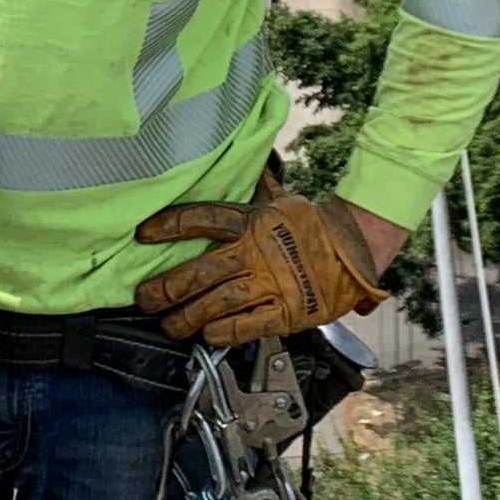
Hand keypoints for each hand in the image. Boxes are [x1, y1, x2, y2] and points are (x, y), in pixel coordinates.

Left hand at [132, 189, 393, 346]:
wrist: (355, 249)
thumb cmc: (313, 226)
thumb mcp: (281, 201)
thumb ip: (256, 189)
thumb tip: (248, 163)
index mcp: (253, 221)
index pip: (203, 219)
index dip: (170, 225)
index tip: (144, 233)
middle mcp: (256, 252)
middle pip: (200, 271)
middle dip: (167, 288)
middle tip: (146, 299)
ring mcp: (270, 283)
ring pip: (217, 302)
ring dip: (188, 317)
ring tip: (171, 325)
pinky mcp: (285, 310)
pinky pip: (248, 325)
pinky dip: (224, 332)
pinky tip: (207, 336)